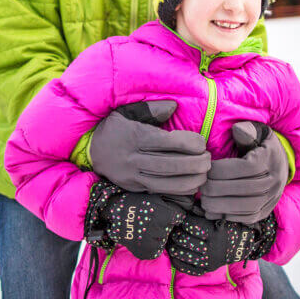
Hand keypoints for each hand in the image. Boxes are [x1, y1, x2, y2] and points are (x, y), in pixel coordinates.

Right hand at [84, 181, 185, 260]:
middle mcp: (158, 229)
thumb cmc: (137, 202)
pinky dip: (152, 245)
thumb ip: (174, 201)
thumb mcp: (156, 196)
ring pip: (164, 240)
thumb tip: (193, 206)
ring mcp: (151, 242)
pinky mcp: (145, 252)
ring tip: (146, 227)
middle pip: (171, 229)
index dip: (172, 213)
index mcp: (163, 214)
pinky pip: (155, 250)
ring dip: (158, 235)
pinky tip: (143, 236)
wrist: (114, 213)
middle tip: (152, 219)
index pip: (179, 217)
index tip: (162, 210)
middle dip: (166, 225)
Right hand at [90, 100, 210, 194]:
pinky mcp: (133, 188)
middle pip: (171, 165)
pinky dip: (179, 191)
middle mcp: (134, 158)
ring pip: (167, 183)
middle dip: (195, 164)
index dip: (190, 143)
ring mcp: (133, 176)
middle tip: (209, 159)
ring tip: (204, 174)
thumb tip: (174, 106)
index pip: (169, 143)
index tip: (202, 142)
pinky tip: (192, 185)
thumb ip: (151, 109)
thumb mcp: (127, 111)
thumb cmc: (114, 128)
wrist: (91, 150)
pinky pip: (160, 192)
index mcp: (136, 137)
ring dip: (191, 180)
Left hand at [167, 214, 275, 275]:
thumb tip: (184, 206)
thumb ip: (202, 211)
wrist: (242, 245)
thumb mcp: (218, 216)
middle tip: (173, 229)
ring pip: (182, 253)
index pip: (190, 225)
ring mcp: (208, 260)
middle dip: (175, 232)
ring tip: (172, 240)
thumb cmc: (228, 226)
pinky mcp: (206, 268)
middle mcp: (211, 248)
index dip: (182, 220)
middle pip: (184, 239)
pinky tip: (174, 253)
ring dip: (173, 246)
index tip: (181, 218)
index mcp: (213, 232)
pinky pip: (187, 267)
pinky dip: (177, 260)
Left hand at [200, 121, 288, 223]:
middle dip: (219, 189)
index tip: (206, 169)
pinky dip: (230, 217)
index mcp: (270, 158)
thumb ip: (246, 131)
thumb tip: (238, 129)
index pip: (247, 167)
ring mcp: (272, 197)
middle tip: (201, 187)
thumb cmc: (259, 143)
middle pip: (246, 188)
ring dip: (223, 206)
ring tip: (204, 201)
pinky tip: (213, 212)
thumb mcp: (256, 132)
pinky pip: (249, 217)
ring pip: (248, 206)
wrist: (279, 162)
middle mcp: (275, 179)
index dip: (224, 170)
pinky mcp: (267, 210)